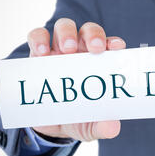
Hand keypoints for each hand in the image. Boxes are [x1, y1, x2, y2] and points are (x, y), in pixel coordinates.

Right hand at [27, 18, 125, 141]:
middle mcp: (82, 52)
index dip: (114, 43)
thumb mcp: (90, 127)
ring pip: (64, 27)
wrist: (49, 126)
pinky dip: (39, 39)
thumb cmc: (78, 118)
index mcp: (100, 63)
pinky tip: (41, 52)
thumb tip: (113, 128)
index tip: (117, 48)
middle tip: (94, 48)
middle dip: (93, 35)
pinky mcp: (37, 54)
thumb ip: (102, 127)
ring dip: (67, 33)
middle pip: (89, 31)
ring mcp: (59, 50)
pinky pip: (37, 37)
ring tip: (68, 49)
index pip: (110, 46)